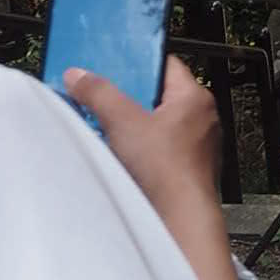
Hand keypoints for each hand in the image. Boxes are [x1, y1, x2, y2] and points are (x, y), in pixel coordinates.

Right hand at [59, 57, 223, 208]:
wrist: (180, 217)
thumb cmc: (167, 170)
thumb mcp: (122, 121)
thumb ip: (98, 93)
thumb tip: (79, 76)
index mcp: (194, 99)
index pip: (163, 64)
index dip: (135, 62)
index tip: (111, 64)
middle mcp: (200, 120)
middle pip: (155, 96)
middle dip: (126, 98)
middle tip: (102, 99)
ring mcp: (194, 146)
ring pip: (156, 125)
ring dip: (130, 126)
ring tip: (107, 129)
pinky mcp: (184, 169)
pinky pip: (157, 150)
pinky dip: (138, 150)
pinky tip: (120, 156)